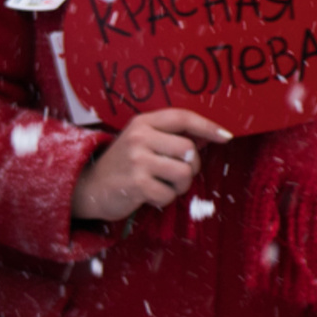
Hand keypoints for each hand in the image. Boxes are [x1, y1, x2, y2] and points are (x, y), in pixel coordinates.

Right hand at [71, 109, 232, 223]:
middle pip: (189, 149)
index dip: (207, 126)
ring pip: (183, 173)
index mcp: (143, 122)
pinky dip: (164, 199)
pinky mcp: (136, 183)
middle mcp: (140, 136)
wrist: (89, 187)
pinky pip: (169, 194)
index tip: (227, 136)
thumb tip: (208, 135)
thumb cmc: (123, 165)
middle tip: (175, 174)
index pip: (182, 117)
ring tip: (162, 185)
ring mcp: (137, 159)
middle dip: (191, 167)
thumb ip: (170, 137)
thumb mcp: (142, 142)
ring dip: (179, 186)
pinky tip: (149, 195)